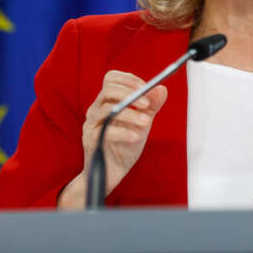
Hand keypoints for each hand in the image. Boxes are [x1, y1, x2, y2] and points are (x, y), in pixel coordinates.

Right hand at [57, 70, 167, 208]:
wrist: (112, 174)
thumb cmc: (125, 146)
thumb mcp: (142, 123)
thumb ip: (151, 106)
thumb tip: (161, 88)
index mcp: (107, 101)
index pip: (111, 79)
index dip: (128, 79)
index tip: (145, 87)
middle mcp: (96, 110)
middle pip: (108, 90)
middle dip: (129, 93)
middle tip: (146, 103)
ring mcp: (91, 125)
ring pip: (107, 110)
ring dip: (130, 114)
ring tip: (146, 122)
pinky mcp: (91, 142)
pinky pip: (104, 132)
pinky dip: (123, 132)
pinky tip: (136, 136)